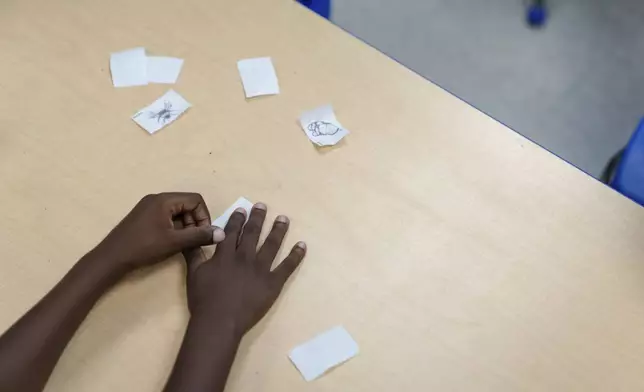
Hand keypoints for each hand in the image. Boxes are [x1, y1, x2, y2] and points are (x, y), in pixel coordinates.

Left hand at [95, 193, 225, 272]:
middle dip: (195, 221)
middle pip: (187, 204)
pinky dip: (175, 228)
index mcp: (164, 200)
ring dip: (186, 226)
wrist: (112, 258)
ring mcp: (149, 207)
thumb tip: (221, 233)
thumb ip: (199, 236)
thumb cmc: (144, 247)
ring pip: (178, 212)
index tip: (203, 234)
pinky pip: (167, 216)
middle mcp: (157, 199)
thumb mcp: (175, 242)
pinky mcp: (144, 217)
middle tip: (194, 240)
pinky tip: (172, 242)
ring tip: (184, 243)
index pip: (195, 200)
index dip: (204, 216)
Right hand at [181, 202, 305, 334]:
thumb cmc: (204, 300)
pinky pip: (287, 266)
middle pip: (253, 233)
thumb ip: (194, 254)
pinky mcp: (273, 283)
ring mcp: (261, 269)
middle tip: (263, 206)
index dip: (237, 219)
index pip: (232, 232)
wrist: (219, 321)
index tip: (243, 209)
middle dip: (258, 218)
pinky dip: (296, 255)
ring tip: (284, 219)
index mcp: (225, 254)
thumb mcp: (194, 274)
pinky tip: (302, 245)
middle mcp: (245, 257)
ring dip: (278, 230)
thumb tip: (189, 238)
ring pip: (272, 245)